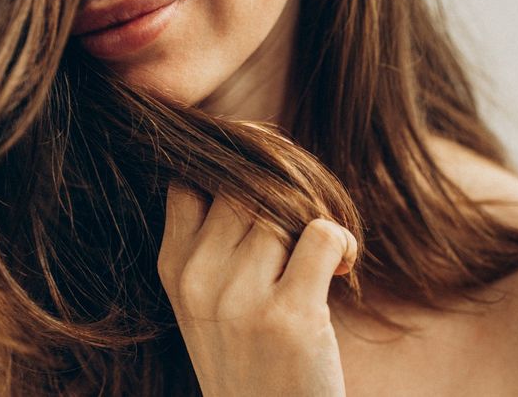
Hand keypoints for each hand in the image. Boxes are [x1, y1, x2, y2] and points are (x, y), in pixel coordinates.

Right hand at [158, 186, 357, 396]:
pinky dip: (343, 242)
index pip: (192, 181)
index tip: (266, 183)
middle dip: (283, 198)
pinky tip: (343, 269)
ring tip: (324, 258)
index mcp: (174, 268)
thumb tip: (258, 160)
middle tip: (305, 229)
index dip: (235, 170)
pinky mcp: (290, 314)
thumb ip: (218, 239)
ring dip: (316, 222)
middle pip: (245, 189)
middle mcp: (199, 279)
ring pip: (285, 210)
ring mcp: (241, 298)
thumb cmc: (251, 356)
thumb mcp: (209, 299)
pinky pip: (322, 235)